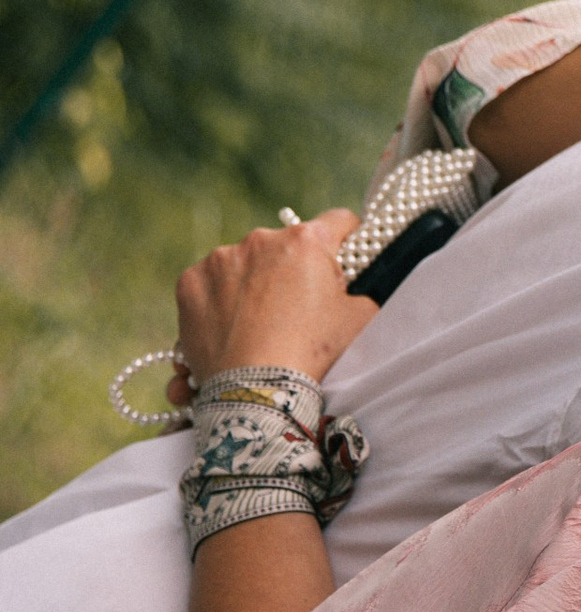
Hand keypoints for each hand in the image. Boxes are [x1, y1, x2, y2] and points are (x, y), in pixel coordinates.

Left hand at [173, 215, 370, 397]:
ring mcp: (219, 259)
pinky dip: (220, 301)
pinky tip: (232, 329)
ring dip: (253, 284)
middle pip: (286, 245)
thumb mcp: (360, 320)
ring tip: (259, 325)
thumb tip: (352, 287)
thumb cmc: (313, 354)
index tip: (345, 258)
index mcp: (306, 241)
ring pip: (245, 263)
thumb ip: (360, 291)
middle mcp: (260, 239)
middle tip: (298, 309)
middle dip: (293, 269)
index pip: (339, 221)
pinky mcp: (190, 282)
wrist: (254, 390)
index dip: (348, 239)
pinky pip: (210, 283)